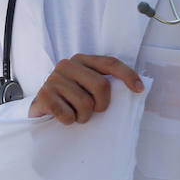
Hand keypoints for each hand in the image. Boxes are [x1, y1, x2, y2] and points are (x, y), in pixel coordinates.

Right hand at [28, 54, 143, 123]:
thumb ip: (104, 81)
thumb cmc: (71, 97)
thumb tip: (136, 89)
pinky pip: (68, 115)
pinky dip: (70, 120)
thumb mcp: (87, 85)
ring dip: (84, 116)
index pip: (110, 63)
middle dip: (102, 104)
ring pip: (85, 103)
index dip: (127, 75)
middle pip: (101, 85)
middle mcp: (66, 65)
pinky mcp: (43, 95)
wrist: (41, 106)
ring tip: (77, 114)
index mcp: (81, 59)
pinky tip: (64, 116)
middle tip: (95, 110)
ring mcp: (53, 79)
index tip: (139, 90)